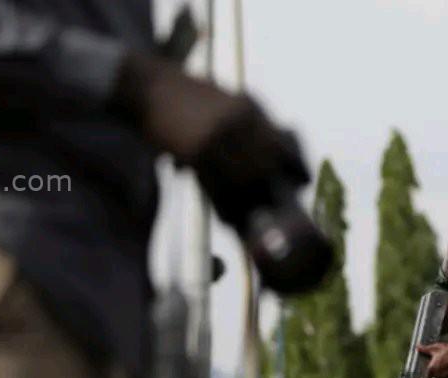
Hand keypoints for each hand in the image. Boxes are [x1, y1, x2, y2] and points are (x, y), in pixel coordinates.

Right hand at [114, 52, 309, 229]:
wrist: (146, 87)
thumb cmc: (185, 94)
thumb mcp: (225, 98)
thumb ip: (250, 121)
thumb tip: (273, 149)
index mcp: (248, 109)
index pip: (282, 144)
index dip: (296, 166)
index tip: (301, 181)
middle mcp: (237, 123)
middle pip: (266, 166)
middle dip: (274, 189)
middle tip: (276, 205)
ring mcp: (217, 139)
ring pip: (244, 181)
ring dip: (249, 203)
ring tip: (250, 219)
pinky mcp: (195, 153)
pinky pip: (217, 188)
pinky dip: (225, 207)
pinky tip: (228, 218)